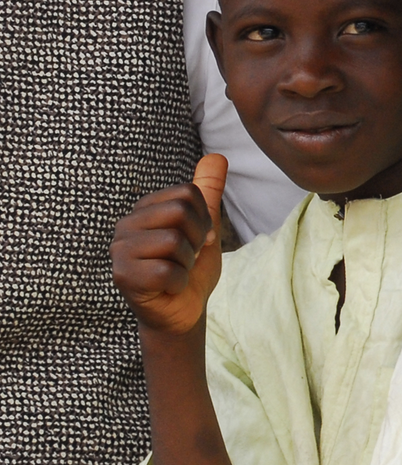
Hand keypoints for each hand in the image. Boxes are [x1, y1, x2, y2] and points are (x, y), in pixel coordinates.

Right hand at [111, 154, 227, 333]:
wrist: (184, 309)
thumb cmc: (191, 266)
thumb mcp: (205, 224)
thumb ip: (208, 190)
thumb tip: (217, 155)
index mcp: (145, 208)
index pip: (187, 193)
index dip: (204, 219)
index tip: (199, 239)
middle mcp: (126, 225)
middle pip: (180, 211)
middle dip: (197, 238)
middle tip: (188, 256)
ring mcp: (119, 250)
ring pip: (174, 241)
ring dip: (188, 262)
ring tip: (177, 270)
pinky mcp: (122, 276)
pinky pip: (167, 270)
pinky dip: (179, 282)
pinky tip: (169, 287)